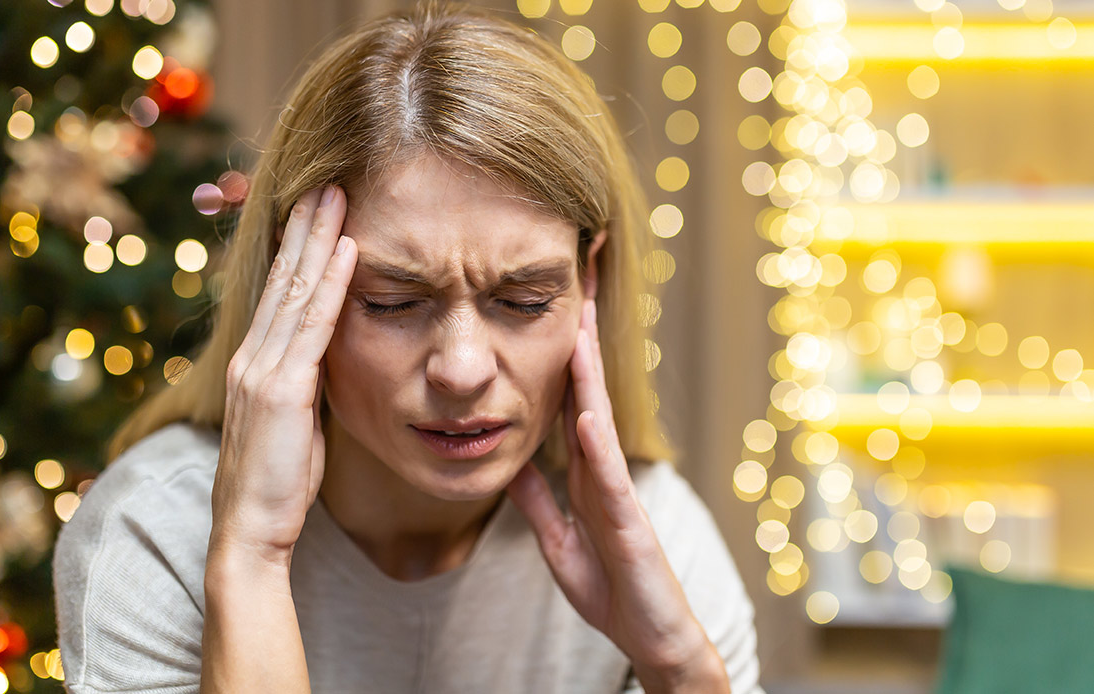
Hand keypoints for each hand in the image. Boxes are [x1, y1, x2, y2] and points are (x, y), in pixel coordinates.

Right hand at [210, 185, 356, 566]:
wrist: (249, 533)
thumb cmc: (278, 485)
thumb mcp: (296, 423)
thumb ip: (308, 384)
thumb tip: (332, 358)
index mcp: (257, 364)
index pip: (280, 293)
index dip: (298, 248)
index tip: (318, 209)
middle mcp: (254, 357)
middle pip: (284, 278)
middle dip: (306, 226)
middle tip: (328, 179)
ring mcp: (263, 370)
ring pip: (296, 290)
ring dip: (319, 238)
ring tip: (339, 194)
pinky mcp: (280, 389)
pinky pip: (312, 325)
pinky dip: (332, 283)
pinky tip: (350, 249)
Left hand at [505, 299, 727, 692]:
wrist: (648, 637)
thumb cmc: (611, 587)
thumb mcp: (556, 539)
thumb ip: (537, 502)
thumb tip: (509, 465)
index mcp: (582, 472)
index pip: (567, 400)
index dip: (557, 354)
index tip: (549, 306)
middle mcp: (602, 470)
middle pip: (587, 391)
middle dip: (581, 337)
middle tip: (577, 281)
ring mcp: (617, 492)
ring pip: (599, 421)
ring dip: (588, 374)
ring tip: (578, 325)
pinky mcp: (628, 523)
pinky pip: (607, 479)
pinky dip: (596, 446)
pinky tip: (585, 414)